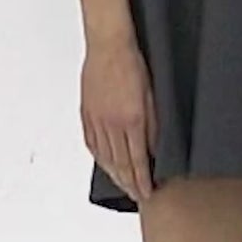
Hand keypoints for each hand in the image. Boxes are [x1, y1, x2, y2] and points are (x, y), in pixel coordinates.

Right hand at [80, 32, 157, 204]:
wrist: (109, 46)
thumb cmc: (133, 64)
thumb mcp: (152, 96)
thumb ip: (153, 126)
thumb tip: (154, 150)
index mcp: (131, 120)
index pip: (137, 161)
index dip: (142, 181)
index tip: (147, 192)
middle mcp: (111, 124)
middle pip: (120, 164)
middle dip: (129, 183)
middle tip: (137, 196)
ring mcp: (96, 120)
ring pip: (104, 157)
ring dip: (115, 175)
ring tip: (123, 186)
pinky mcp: (87, 114)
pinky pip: (92, 143)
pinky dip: (99, 158)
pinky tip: (105, 164)